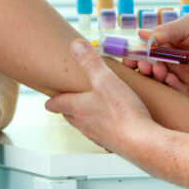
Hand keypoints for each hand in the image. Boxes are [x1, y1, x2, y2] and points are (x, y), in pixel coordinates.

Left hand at [44, 39, 157, 155]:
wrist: (141, 142)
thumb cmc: (122, 112)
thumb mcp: (105, 79)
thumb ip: (90, 62)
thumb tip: (75, 46)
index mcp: (79, 108)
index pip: (58, 104)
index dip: (52, 102)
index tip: (47, 102)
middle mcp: (85, 124)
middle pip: (70, 116)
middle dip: (68, 109)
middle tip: (67, 103)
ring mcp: (99, 136)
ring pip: (85, 125)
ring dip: (85, 118)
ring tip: (90, 110)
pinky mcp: (113, 143)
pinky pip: (102, 133)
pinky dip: (103, 126)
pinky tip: (113, 122)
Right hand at [123, 14, 188, 101]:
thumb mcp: (188, 25)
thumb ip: (165, 32)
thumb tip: (141, 34)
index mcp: (173, 46)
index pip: (149, 53)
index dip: (137, 55)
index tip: (127, 57)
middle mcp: (177, 63)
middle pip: (153, 70)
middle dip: (144, 68)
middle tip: (140, 64)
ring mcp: (186, 78)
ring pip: (163, 83)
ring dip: (156, 77)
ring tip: (156, 69)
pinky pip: (179, 93)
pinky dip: (171, 87)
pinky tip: (168, 79)